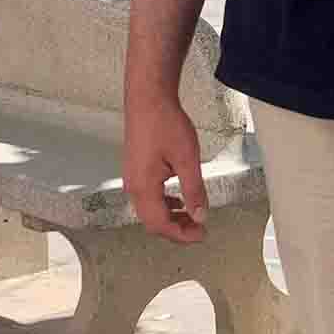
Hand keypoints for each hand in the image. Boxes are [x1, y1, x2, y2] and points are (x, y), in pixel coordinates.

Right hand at [122, 94, 208, 243]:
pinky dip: (164, 203)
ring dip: (171, 216)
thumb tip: (200, 215)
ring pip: (150, 209)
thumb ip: (194, 190)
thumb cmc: (164, 123)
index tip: (201, 234)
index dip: (182, 234)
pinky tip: (178, 198)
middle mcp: (133, 186)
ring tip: (192, 215)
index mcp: (143, 187)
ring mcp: (132, 177)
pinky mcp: (135, 169)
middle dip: (176, 229)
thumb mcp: (187, 159)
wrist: (148, 98)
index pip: (160, 224)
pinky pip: (148, 196)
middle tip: (198, 228)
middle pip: (153, 221)